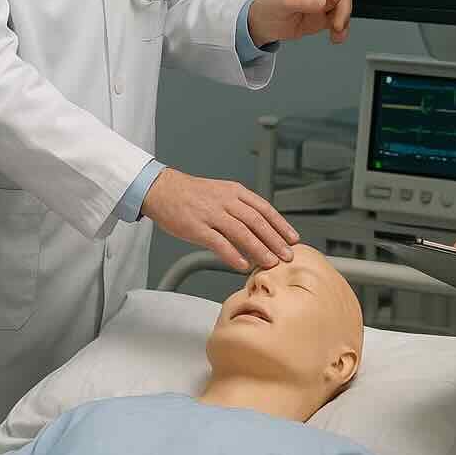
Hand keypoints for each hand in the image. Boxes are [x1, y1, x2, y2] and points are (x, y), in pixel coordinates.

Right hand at [142, 167, 298, 272]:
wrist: (162, 189)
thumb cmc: (192, 194)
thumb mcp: (221, 192)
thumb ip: (239, 207)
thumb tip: (260, 227)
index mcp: (234, 192)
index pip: (264, 208)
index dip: (281, 224)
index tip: (293, 239)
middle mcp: (226, 201)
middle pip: (257, 221)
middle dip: (275, 240)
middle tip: (288, 255)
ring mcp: (211, 214)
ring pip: (241, 232)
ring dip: (259, 249)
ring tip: (270, 263)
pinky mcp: (197, 227)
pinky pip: (219, 242)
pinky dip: (233, 254)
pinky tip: (243, 265)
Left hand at [246, 0, 374, 47]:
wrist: (267, 25)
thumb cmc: (272, 6)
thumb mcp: (285, 2)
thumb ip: (303, 1)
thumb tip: (322, 1)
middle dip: (345, 10)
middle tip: (337, 25)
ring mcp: (325, 3)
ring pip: (345, 9)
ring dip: (343, 23)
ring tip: (335, 34)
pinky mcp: (325, 17)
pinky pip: (341, 22)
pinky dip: (341, 31)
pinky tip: (335, 38)